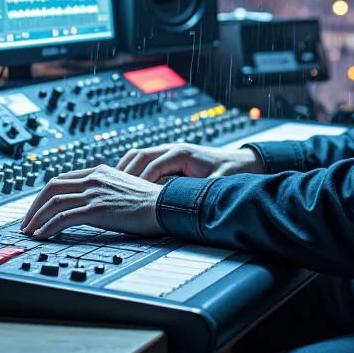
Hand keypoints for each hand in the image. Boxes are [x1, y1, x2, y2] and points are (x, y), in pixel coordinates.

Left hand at [20, 164, 164, 239]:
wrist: (166, 205)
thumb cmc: (150, 201)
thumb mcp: (123, 188)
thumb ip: (105, 189)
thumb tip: (92, 202)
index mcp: (99, 171)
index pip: (62, 179)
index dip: (45, 195)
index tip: (37, 208)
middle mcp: (94, 178)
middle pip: (51, 187)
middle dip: (34, 206)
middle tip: (27, 222)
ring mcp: (94, 193)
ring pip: (53, 202)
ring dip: (37, 218)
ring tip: (30, 232)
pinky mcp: (97, 209)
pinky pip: (63, 217)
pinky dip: (48, 227)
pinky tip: (42, 235)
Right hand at [116, 140, 263, 182]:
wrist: (243, 162)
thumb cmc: (231, 171)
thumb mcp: (218, 183)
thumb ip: (202, 192)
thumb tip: (190, 204)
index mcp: (182, 153)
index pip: (153, 165)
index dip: (140, 181)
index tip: (129, 195)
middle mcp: (172, 148)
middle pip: (140, 156)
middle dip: (125, 173)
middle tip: (111, 190)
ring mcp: (169, 150)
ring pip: (138, 155)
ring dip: (124, 169)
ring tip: (111, 185)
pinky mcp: (168, 157)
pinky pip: (143, 159)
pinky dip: (130, 168)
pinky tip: (124, 182)